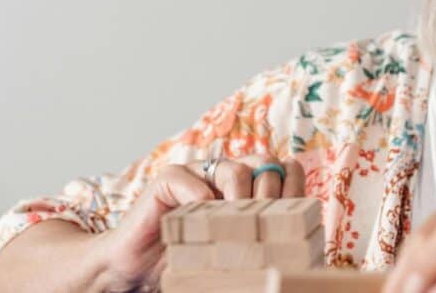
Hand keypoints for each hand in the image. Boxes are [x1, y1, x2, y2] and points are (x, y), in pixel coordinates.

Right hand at [91, 154, 305, 291]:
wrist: (137, 272)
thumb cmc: (189, 262)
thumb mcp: (234, 251)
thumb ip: (261, 237)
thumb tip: (299, 238)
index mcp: (247, 188)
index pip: (283, 169)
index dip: (293, 185)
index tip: (294, 215)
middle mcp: (225, 175)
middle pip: (265, 163)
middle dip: (270, 196)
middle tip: (262, 228)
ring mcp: (198, 174)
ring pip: (234, 170)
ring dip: (239, 200)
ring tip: (234, 230)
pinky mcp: (168, 180)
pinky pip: (189, 179)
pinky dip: (198, 199)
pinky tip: (199, 223)